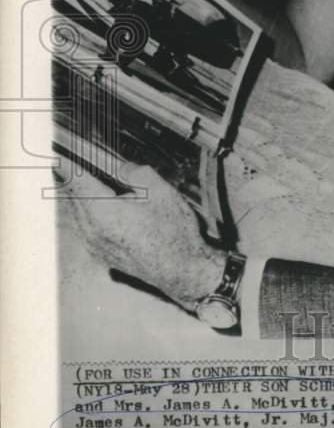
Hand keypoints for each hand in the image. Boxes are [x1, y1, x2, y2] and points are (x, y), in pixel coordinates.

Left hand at [63, 165, 225, 310]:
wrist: (183, 271)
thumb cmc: (174, 235)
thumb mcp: (161, 191)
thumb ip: (135, 173)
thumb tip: (121, 168)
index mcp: (103, 213)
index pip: (76, 182)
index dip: (66, 166)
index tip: (57, 157)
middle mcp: (94, 231)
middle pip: (74, 199)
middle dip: (74, 180)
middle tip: (76, 165)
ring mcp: (96, 246)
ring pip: (80, 214)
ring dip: (82, 197)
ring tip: (92, 184)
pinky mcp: (104, 254)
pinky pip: (88, 228)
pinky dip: (91, 213)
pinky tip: (107, 207)